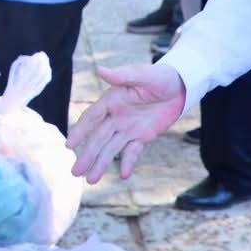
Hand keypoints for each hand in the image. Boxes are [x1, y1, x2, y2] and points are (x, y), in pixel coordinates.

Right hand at [69, 63, 187, 183]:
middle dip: (87, 156)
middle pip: (98, 139)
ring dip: (101, 164)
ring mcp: (129, 128)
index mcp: (112, 100)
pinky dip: (128, 162)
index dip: (80, 131)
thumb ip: (122, 76)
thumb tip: (100, 70)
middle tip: (75, 173)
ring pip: (111, 148)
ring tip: (91, 181)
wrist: (181, 86)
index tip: (69, 146)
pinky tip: (124, 175)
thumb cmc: (160, 76)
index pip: (92, 118)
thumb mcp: (143, 75)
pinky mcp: (142, 136)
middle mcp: (117, 116)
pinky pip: (132, 151)